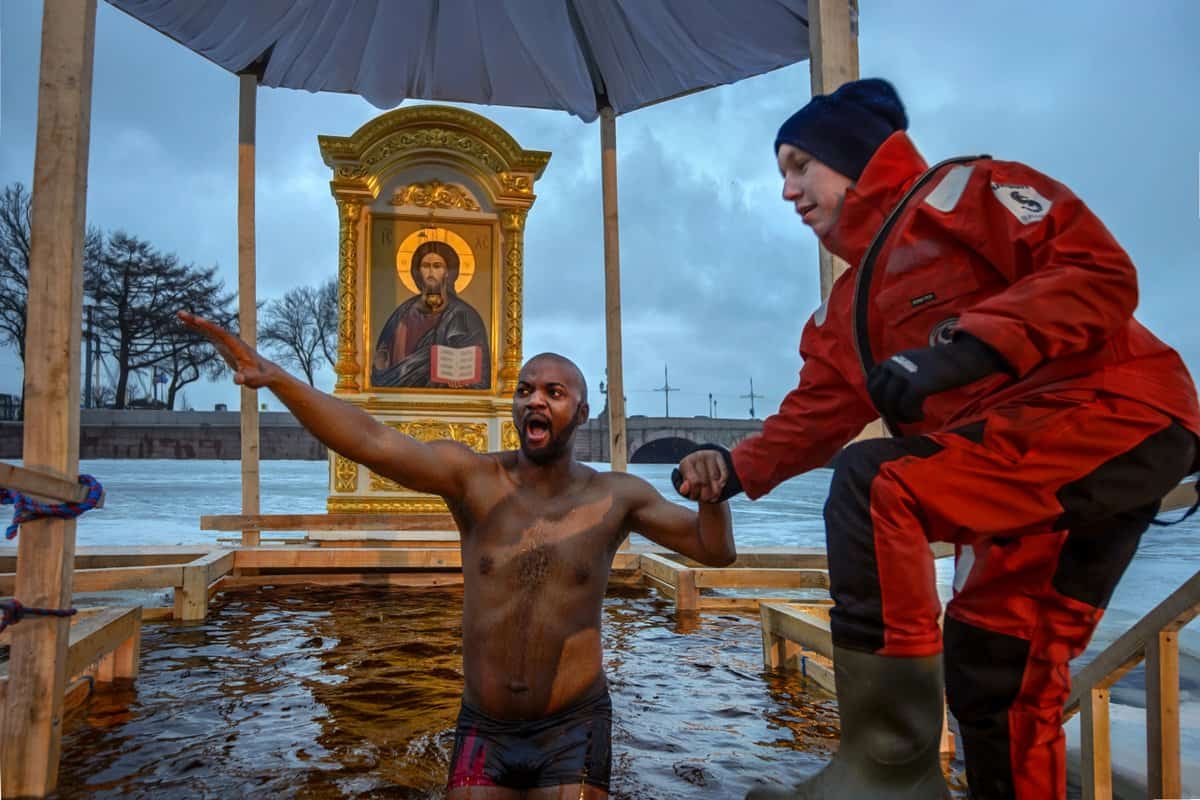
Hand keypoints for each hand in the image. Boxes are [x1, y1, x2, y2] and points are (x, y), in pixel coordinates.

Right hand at [177, 310, 278, 388]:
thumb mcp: (253, 379)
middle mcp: (232, 341)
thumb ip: (245, 378)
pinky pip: (210, 335)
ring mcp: (227, 342)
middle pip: (212, 328)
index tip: (198, 320)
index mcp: (237, 346)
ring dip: (195, 323)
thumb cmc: (260, 376)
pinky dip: (199, 329)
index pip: (222, 334)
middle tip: (180, 314)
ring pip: (209, 330)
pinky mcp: (224, 346)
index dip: (210, 327)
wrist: (266, 372)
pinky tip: (190, 325)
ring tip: (180, 315)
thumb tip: (237, 380)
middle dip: (197, 321)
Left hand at [674, 445, 742, 503]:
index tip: (695, 498)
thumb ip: (683, 487)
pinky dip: (722, 482)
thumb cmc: (691, 474)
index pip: (694, 482)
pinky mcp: (718, 455)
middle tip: (705, 500)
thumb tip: (684, 490)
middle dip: (705, 494)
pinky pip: (723, 472)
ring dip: (715, 491)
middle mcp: (697, 456)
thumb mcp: (685, 481)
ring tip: (712, 498)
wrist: (700, 460)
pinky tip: (720, 488)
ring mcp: (708, 454)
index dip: (695, 493)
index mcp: (686, 462)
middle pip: (704, 481)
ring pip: (714, 477)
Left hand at [866, 333, 1005, 423]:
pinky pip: (906, 407)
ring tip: (914, 418)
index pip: (872, 383)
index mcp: (892, 360)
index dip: (878, 400)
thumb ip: (899, 377)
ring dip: (901, 417)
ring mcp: (905, 374)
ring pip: (890, 405)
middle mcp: (894, 365)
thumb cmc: (940, 366)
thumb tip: (887, 402)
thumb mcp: (913, 365)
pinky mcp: (918, 384)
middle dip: (888, 412)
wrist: (962, 357)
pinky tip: (922, 415)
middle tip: (902, 419)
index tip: (890, 409)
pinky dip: (912, 416)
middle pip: (878, 396)